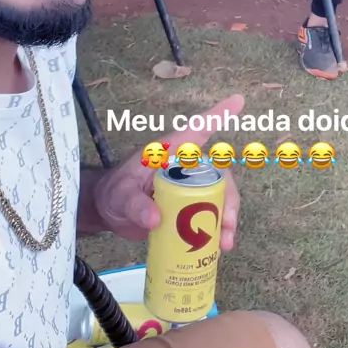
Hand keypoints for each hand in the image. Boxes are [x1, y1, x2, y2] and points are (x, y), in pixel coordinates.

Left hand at [92, 94, 244, 250]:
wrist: (110, 211)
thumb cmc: (115, 191)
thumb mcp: (122, 196)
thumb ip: (135, 204)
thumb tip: (155, 219)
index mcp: (171, 153)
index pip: (197, 130)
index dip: (218, 114)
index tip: (237, 100)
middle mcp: (186, 168)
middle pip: (219, 175)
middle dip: (229, 198)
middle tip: (227, 224)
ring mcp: (190, 188)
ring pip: (221, 197)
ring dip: (227, 218)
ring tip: (224, 243)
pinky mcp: (190, 208)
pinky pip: (212, 215)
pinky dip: (219, 231)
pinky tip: (218, 248)